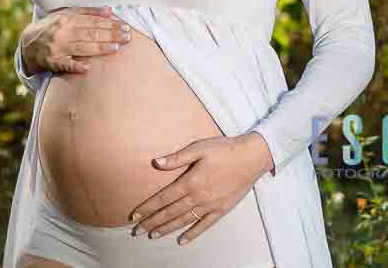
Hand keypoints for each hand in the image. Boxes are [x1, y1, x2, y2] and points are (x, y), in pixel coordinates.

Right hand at [21, 5, 131, 74]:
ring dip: (100, 48)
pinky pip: (65, 65)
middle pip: (90, 33)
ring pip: (82, 48)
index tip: (125, 27)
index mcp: (66, 18)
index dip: (110, 24)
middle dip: (110, 35)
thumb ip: (88, 11)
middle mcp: (62, 32)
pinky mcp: (52, 62)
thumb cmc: (53, 26)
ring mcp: (57, 47)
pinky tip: (88, 68)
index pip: (93, 21)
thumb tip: (110, 11)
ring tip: (116, 48)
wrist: (29, 42)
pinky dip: (76, 66)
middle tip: (127, 37)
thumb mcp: (66, 13)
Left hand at [126, 133, 274, 242]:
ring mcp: (210, 205)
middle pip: (170, 213)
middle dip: (152, 222)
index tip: (135, 215)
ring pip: (183, 221)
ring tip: (152, 235)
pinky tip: (181, 240)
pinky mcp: (222, 209)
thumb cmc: (225, 149)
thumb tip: (156, 162)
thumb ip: (177, 157)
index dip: (148, 207)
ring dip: (166, 229)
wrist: (253, 157)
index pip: (163, 198)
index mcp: (190, 181)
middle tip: (137, 231)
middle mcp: (198, 197)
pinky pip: (204, 225)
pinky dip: (192, 234)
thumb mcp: (200, 148)